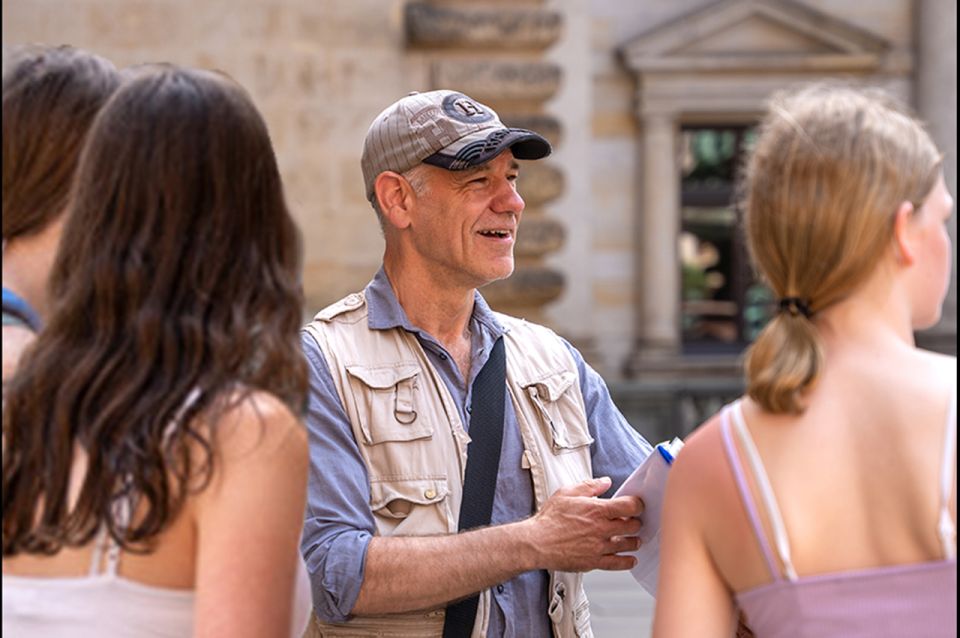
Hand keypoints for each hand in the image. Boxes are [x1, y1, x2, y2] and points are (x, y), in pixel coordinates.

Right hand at [526, 477, 643, 571]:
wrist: (536, 542)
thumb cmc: (549, 519)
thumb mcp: (567, 493)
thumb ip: (589, 486)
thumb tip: (604, 482)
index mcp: (597, 510)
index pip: (630, 506)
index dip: (637, 504)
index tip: (636, 505)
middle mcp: (602, 529)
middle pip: (633, 526)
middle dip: (636, 522)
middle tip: (633, 521)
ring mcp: (599, 547)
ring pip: (629, 544)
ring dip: (634, 541)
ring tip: (633, 539)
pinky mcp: (594, 562)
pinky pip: (618, 564)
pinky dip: (628, 562)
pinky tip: (630, 559)